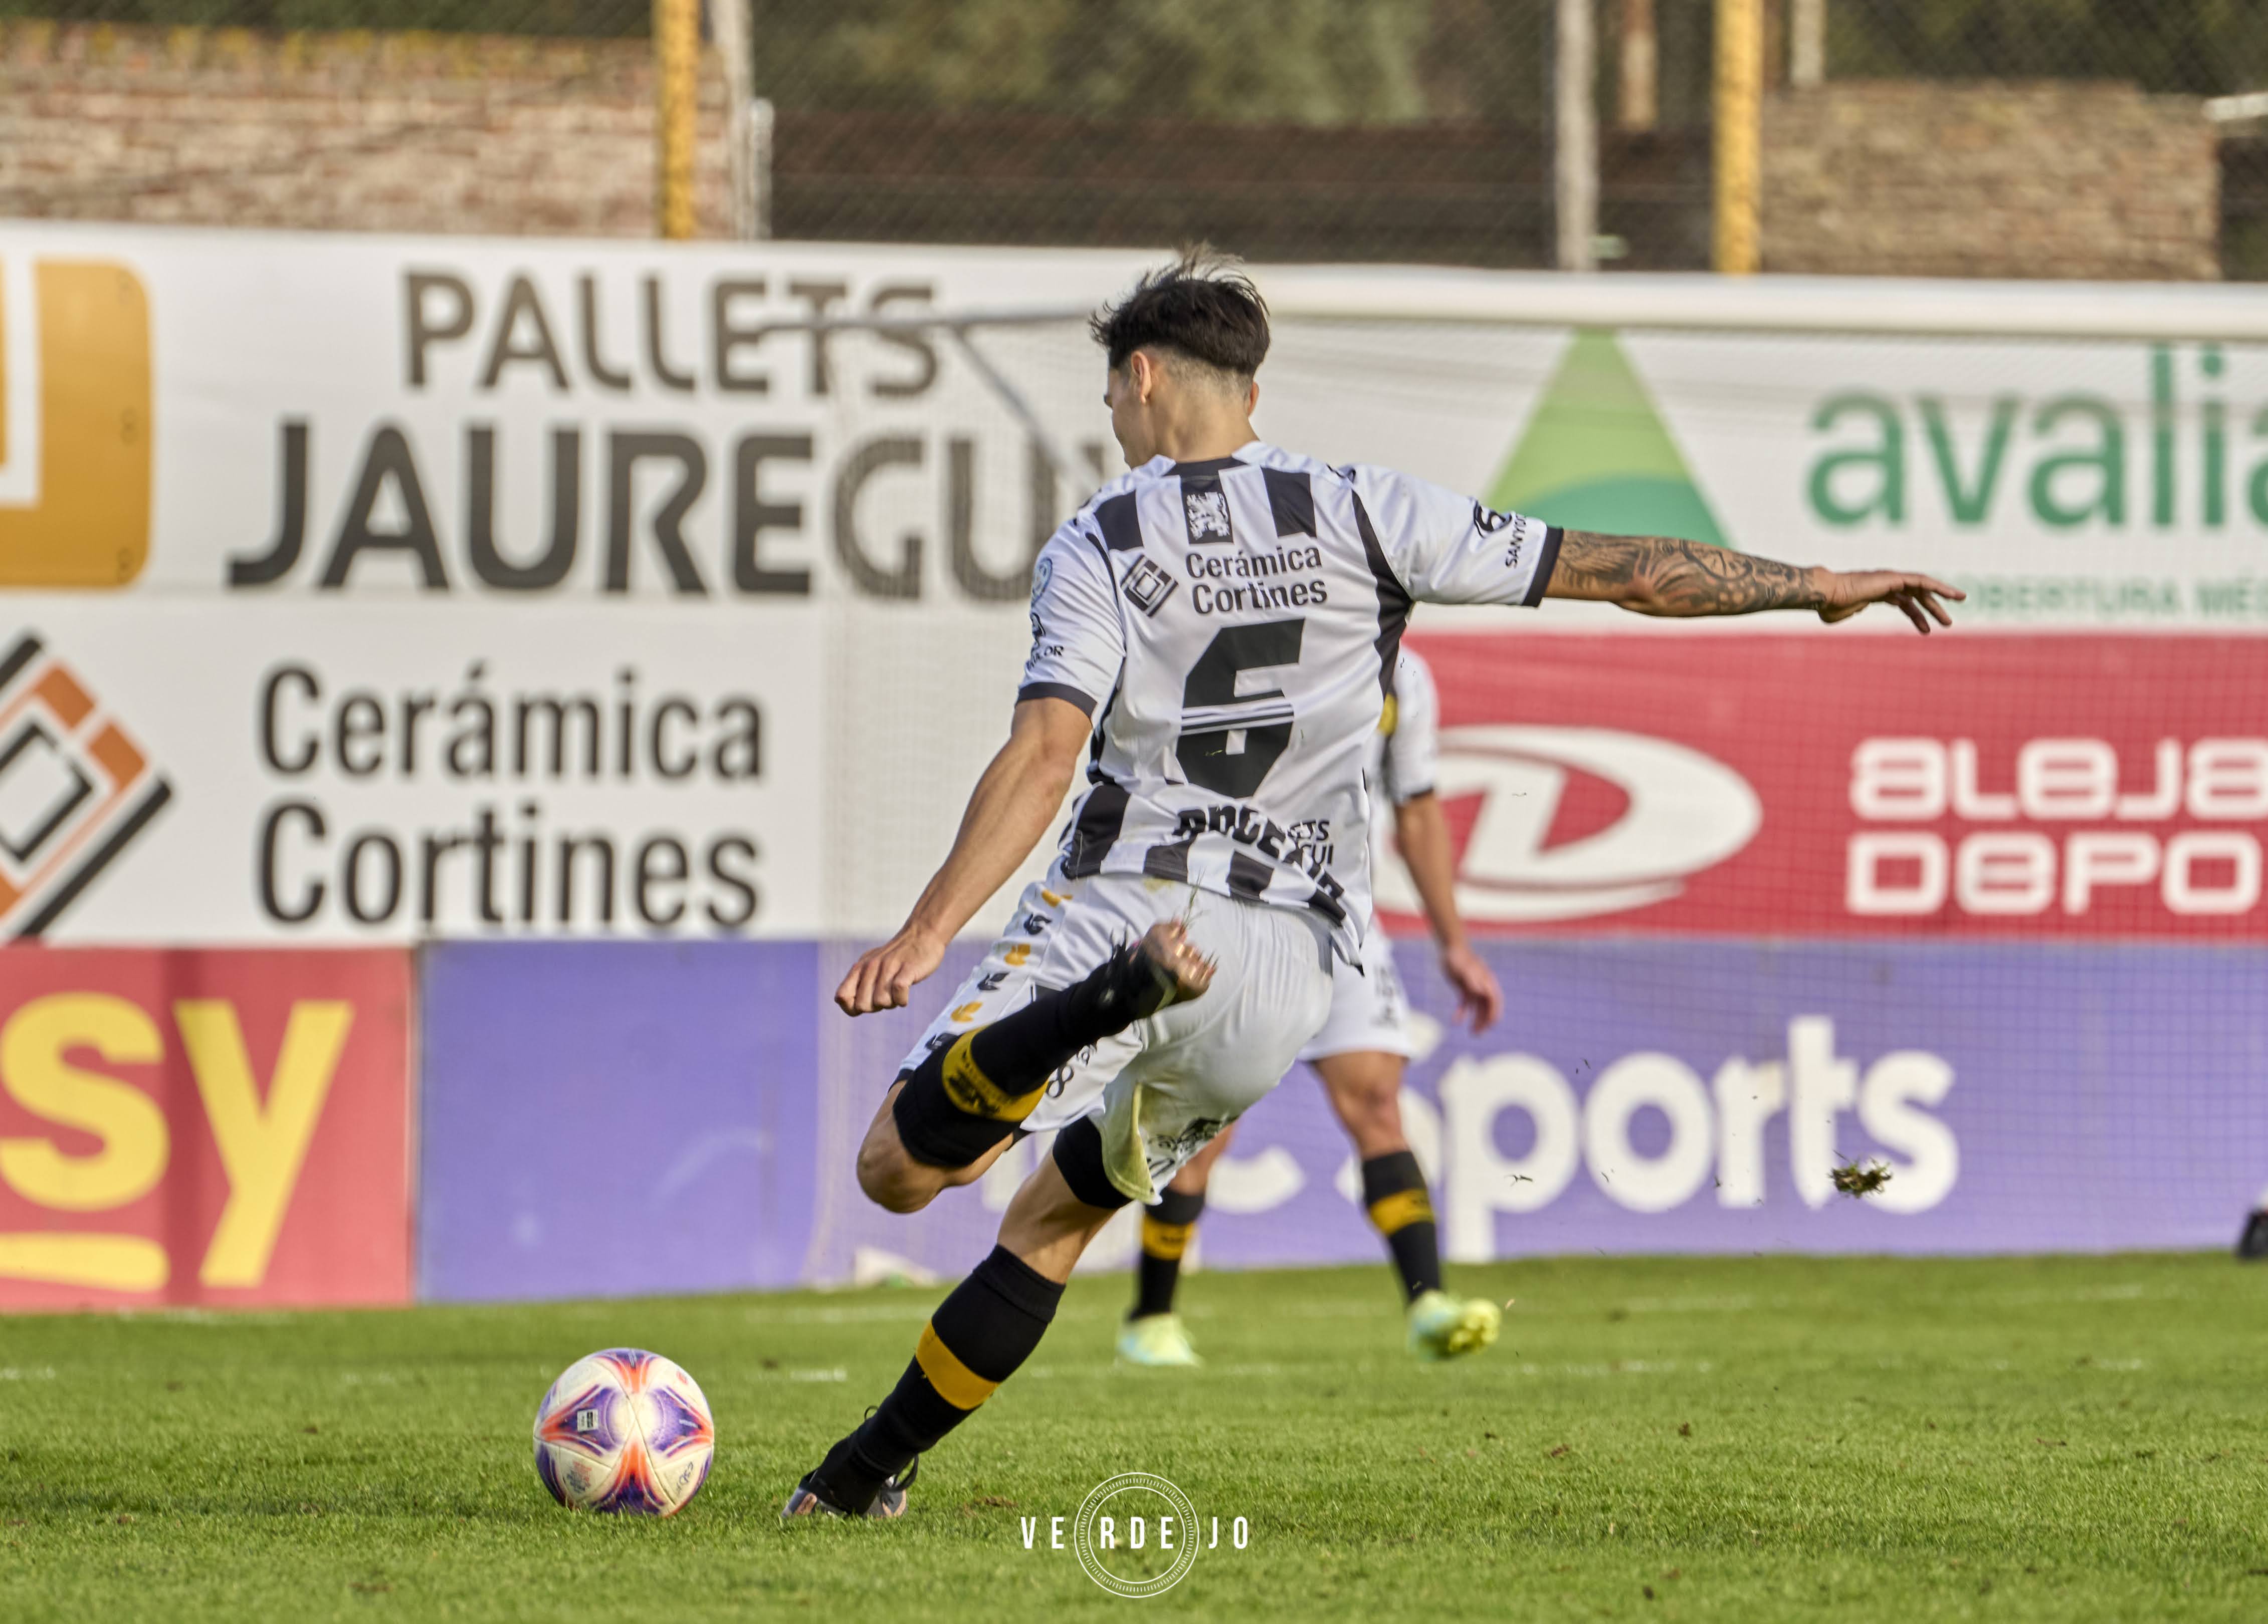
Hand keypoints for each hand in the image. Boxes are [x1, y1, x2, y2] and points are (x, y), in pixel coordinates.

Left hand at [835, 921, 947, 1015]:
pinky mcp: (906, 969)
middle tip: (887, 995)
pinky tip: (906, 992)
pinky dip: (902, 999)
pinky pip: (898, 994)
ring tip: (898, 990)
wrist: (924, 934)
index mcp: (860, 967)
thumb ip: (859, 983)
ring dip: (892, 1002)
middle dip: (876, 1007)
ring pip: (881, 1002)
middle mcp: (871, 966)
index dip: (851, 1008)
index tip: (866, 1004)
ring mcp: (888, 967)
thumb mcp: (873, 966)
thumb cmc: (898, 957)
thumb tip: (846, 1003)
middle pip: (862, 1005)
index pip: (841, 996)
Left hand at [1438, 941, 1502, 1034]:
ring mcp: (1475, 988)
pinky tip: (1455, 1021)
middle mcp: (1483, 986)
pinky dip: (1462, 1013)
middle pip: (1488, 1008)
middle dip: (1485, 1022)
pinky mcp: (1465, 990)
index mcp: (1487, 982)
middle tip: (1477, 1034)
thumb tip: (1480, 993)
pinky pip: (1466, 1005)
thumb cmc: (1458, 957)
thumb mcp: (1463, 968)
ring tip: (1472, 1033)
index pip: (1494, 1001)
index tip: (1489, 1025)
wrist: (1449, 949)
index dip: (1493, 1013)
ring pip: (1479, 1009)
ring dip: (1477, 1021)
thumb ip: (1472, 980)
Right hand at [1816, 569, 1963, 632]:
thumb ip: (1853, 611)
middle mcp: (1886, 584)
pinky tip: (1951, 595)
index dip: (1916, 615)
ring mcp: (1890, 579)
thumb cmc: (1829, 606)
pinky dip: (1938, 586)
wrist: (1826, 594)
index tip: (1927, 629)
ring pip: (1922, 587)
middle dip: (1932, 608)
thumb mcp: (1842, 614)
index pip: (1903, 602)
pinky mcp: (1894, 578)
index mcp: (1875, 593)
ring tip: (1954, 611)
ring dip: (1941, 598)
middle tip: (1947, 623)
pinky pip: (1921, 581)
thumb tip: (1857, 608)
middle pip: (1916, 595)